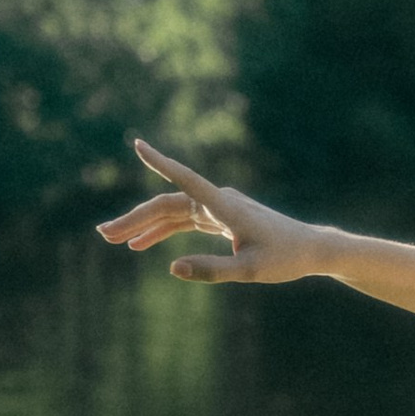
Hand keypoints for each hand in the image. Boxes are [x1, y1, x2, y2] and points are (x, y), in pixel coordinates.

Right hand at [96, 141, 322, 281]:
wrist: (310, 250)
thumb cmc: (285, 258)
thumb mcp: (249, 271)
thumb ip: (212, 269)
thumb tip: (171, 268)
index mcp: (224, 206)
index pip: (185, 179)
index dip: (160, 163)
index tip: (138, 145)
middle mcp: (217, 201)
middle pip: (167, 203)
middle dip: (134, 218)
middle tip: (103, 234)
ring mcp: (217, 208)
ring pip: (172, 212)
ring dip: (143, 225)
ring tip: (113, 239)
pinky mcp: (219, 218)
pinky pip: (183, 221)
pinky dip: (161, 231)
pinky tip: (140, 245)